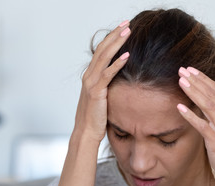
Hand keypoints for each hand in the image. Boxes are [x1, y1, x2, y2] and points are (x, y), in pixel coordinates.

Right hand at [74, 20, 130, 141]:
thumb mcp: (103, 95)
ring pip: (104, 57)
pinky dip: (117, 64)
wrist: (86, 132)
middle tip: (126, 23)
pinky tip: (127, 56)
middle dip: (115, 35)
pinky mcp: (96, 92)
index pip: (101, 51)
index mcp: (91, 75)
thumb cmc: (96, 115)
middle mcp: (89, 75)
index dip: (112, 37)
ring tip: (127, 32)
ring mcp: (91, 83)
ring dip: (116, 43)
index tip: (123, 27)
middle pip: (102, 49)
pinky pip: (107, 75)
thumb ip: (108, 84)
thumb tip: (121, 77)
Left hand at [176, 67, 214, 185]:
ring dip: (193, 92)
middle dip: (196, 80)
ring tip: (180, 81)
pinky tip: (179, 107)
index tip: (190, 69)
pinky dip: (190, 115)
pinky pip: (202, 125)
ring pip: (208, 105)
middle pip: (213, 94)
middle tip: (182, 70)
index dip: (204, 78)